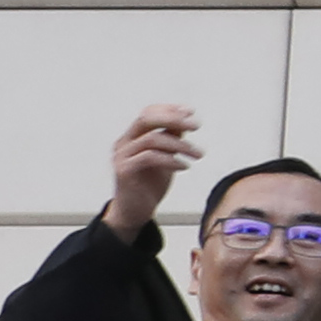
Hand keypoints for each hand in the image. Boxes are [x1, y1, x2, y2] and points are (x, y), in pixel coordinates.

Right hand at [105, 104, 202, 237]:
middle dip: (174, 118)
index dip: (169, 109)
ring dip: (180, 144)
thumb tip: (185, 121)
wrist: (135, 212)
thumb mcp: (165, 157)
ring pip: (152, 138)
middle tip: (196, 125)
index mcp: (132, 137)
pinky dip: (171, 159)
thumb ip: (171, 139)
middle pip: (146, 119)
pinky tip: (185, 166)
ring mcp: (122, 156)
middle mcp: (124, 143)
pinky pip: (150, 157)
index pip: (148, 113)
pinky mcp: (124, 171)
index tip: (191, 112)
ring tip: (198, 154)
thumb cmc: (149, 184)